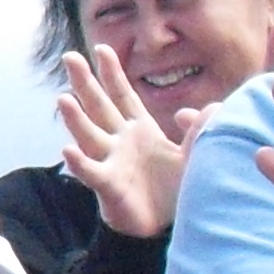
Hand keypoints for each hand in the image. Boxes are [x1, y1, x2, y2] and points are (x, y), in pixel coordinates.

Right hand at [54, 45, 203, 237]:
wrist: (165, 226)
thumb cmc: (175, 189)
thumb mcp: (193, 154)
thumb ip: (200, 131)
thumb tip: (211, 108)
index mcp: (139, 130)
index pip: (123, 95)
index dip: (112, 73)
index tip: (102, 48)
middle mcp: (119, 141)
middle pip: (99, 106)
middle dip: (85, 82)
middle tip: (69, 57)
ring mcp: (111, 162)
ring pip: (90, 134)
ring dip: (76, 118)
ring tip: (63, 99)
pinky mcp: (108, 185)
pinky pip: (91, 171)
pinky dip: (79, 162)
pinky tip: (68, 150)